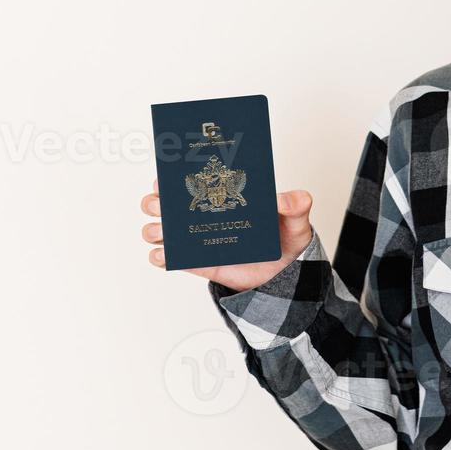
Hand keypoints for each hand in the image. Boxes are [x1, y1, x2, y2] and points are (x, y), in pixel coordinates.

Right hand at [141, 178, 315, 291]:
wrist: (285, 275)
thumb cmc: (285, 239)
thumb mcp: (295, 219)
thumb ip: (296, 205)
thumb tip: (286, 199)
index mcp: (221, 194)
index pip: (192, 179)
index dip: (172, 176)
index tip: (165, 175)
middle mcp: (204, 214)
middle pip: (166, 204)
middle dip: (155, 201)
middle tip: (160, 204)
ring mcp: (198, 239)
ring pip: (163, 231)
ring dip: (154, 228)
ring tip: (161, 231)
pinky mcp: (200, 263)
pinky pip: (174, 260)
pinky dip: (162, 257)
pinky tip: (163, 254)